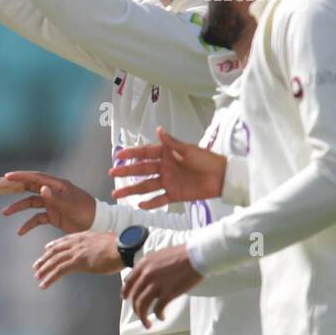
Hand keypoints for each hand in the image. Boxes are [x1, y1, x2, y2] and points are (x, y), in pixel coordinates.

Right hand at [0, 170, 95, 235]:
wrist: (97, 224)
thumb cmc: (87, 211)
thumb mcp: (71, 205)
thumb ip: (56, 198)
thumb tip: (41, 188)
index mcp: (57, 185)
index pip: (36, 178)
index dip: (21, 176)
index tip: (7, 176)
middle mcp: (53, 192)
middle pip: (29, 187)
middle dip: (14, 188)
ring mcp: (52, 204)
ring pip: (30, 203)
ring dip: (18, 207)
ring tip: (5, 212)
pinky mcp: (53, 216)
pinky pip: (37, 218)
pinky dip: (28, 224)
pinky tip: (20, 231)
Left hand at [32, 231, 121, 288]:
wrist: (124, 247)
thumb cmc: (121, 246)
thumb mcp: (108, 242)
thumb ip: (101, 245)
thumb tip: (105, 248)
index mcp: (84, 236)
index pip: (64, 240)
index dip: (54, 245)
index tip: (46, 249)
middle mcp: (77, 243)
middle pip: (55, 251)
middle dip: (44, 258)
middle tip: (36, 266)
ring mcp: (76, 252)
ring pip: (54, 261)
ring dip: (44, 269)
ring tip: (37, 276)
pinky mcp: (77, 262)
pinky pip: (59, 271)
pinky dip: (49, 278)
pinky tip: (44, 284)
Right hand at [110, 125, 225, 208]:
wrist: (223, 177)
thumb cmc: (207, 160)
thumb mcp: (189, 150)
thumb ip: (172, 143)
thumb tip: (159, 130)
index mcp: (167, 154)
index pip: (145, 153)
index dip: (132, 153)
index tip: (118, 155)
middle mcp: (165, 168)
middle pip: (142, 170)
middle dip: (126, 172)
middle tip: (112, 173)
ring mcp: (168, 181)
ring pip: (146, 186)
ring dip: (132, 190)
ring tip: (117, 194)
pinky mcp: (175, 194)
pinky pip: (160, 199)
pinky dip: (150, 203)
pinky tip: (140, 205)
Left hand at [121, 245, 201, 327]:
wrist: (196, 255)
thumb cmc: (182, 254)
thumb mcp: (159, 255)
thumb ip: (149, 265)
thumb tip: (144, 274)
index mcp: (144, 264)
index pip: (129, 281)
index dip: (126, 291)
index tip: (126, 298)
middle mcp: (147, 274)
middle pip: (135, 296)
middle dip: (136, 308)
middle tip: (139, 314)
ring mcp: (157, 284)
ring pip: (142, 305)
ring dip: (143, 317)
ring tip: (147, 323)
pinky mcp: (168, 293)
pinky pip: (158, 308)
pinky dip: (158, 315)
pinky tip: (162, 317)